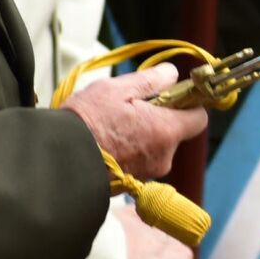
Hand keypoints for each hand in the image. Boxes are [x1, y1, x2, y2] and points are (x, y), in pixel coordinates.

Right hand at [61, 63, 206, 180]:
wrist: (59, 160)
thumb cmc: (88, 121)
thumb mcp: (118, 89)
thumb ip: (151, 80)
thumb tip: (172, 74)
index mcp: (166, 131)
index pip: (199, 118)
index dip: (189, 104)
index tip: (171, 95)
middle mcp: (164, 157)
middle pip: (175, 132)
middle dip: (159, 119)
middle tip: (131, 107)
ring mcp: (149, 174)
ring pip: (156, 147)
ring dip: (143, 135)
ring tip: (114, 125)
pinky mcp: (133, 184)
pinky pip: (141, 161)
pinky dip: (131, 151)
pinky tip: (109, 142)